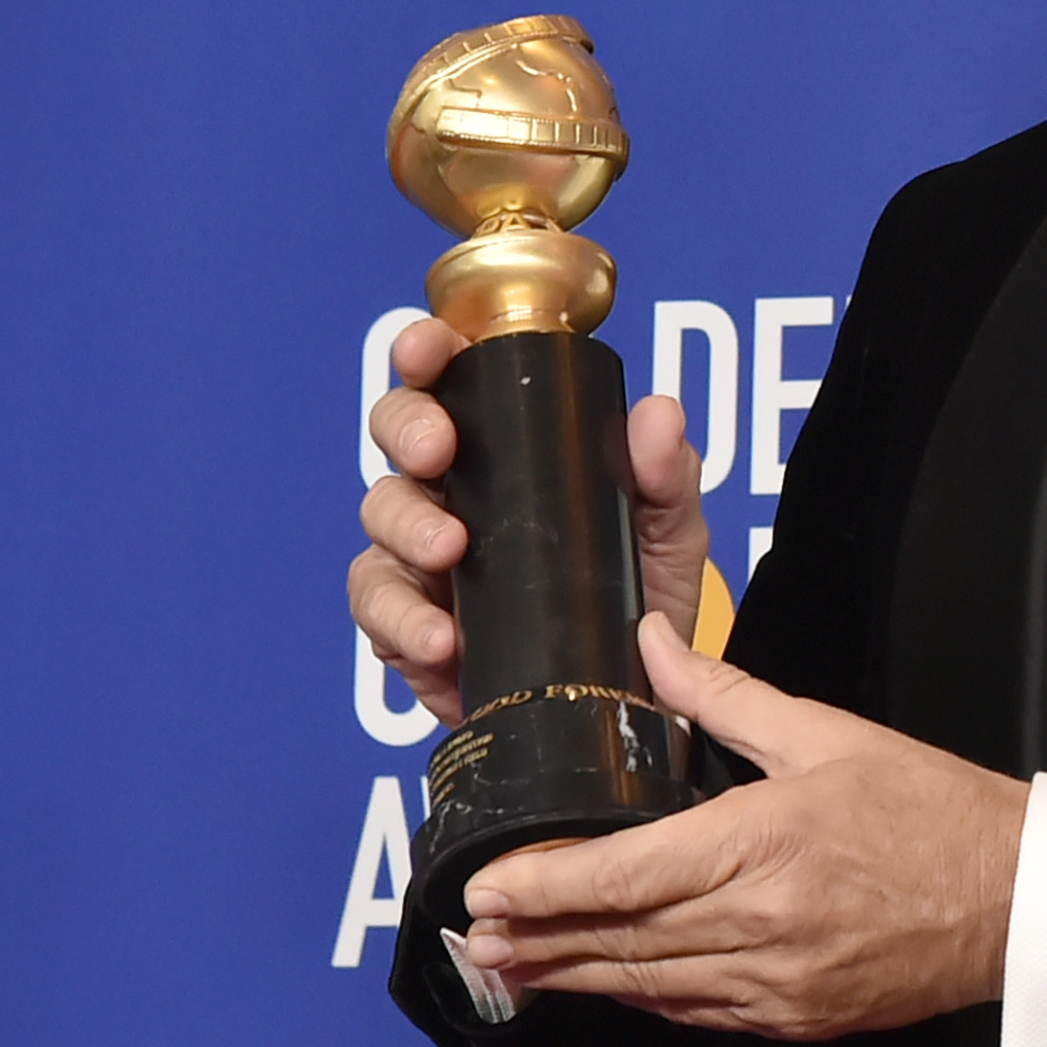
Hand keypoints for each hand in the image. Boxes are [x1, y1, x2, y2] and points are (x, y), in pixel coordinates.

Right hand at [349, 315, 713, 725]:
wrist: (630, 696)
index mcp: (506, 448)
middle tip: (438, 452)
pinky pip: (378, 609)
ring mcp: (421, 556)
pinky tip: (441, 638)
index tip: (429, 351)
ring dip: (406, 527)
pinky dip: (402, 621)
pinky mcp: (408, 625)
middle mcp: (452, 490)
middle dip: (407, 430)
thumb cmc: (639, 597)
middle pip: (395, 433)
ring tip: (448, 551)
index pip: (452, 380)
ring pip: (378, 516)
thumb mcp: (668, 531)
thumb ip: (667, 474)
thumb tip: (659, 413)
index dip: (427, 351)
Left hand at [458, 615, 1030, 1038]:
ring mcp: (777, 982)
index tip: (488, 888)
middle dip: (537, 937)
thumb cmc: (934, 809)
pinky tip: (606, 982)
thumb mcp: (828, 734)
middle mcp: (762, 922)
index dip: (545, 886)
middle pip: (620, 937)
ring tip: (510, 967)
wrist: (1018, 899)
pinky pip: (695, 1010)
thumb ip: (725, 695)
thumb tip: (655, 642)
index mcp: (764, 842)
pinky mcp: (797, 1018)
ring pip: (648, 983)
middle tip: (472, 935)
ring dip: (572, 975)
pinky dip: (641, 995)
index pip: (624, 873)